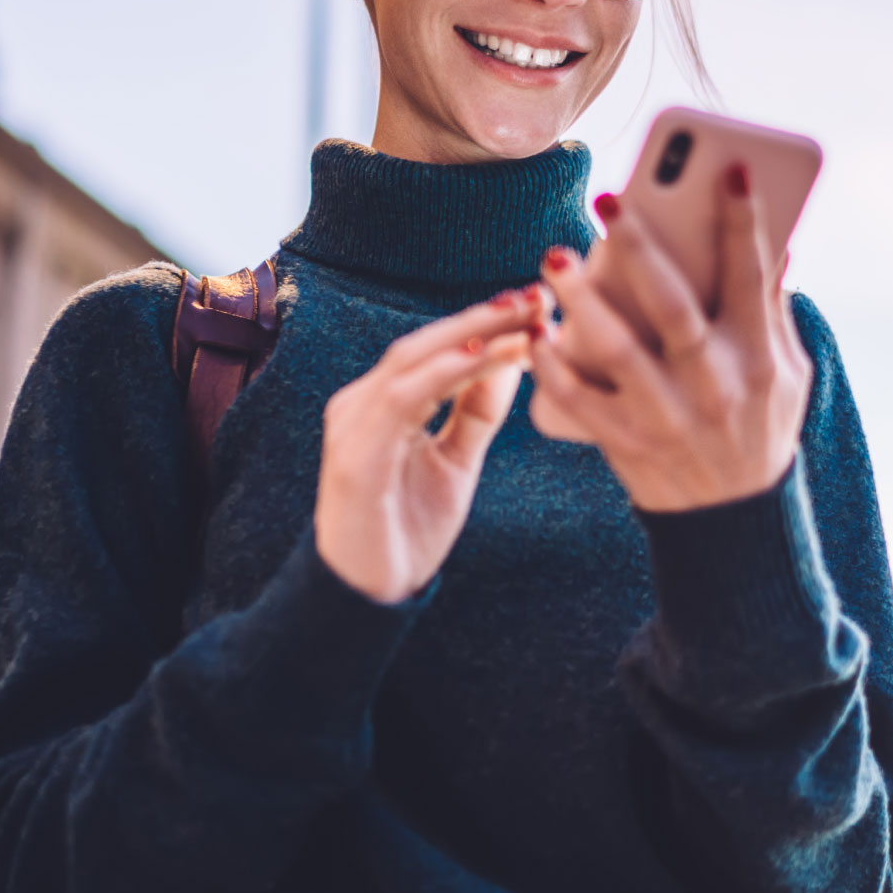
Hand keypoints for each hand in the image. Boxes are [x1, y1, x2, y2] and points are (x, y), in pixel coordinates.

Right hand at [314, 288, 544, 601]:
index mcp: (382, 403)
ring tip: (524, 319)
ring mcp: (353, 426)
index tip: (539, 305)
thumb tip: (513, 358)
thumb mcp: (455, 463)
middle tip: (538, 295)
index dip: (486, 323)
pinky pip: (404, 399)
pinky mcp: (355, 455)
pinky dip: (447, 373)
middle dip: (484, 316)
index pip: (437, 349)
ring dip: (473, 335)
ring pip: (415, 361)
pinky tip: (486, 357)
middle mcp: (361, 403)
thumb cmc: (406, 529)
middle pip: (426, 342)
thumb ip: (476, 412)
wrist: (368, 597)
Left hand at [530, 164, 810, 511]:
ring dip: (583, 300)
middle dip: (642, 249)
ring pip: (618, 350)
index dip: (743, 221)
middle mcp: (715, 385)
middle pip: (675, 307)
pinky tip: (535, 330)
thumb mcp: (789, 373)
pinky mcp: (626, 444)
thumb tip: (779, 244)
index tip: (729, 169)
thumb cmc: (762, 427)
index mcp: (759, 358)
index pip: (753, 277)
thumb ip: (774, 310)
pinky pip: (579, 401)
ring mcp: (667, 417)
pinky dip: (553, 366)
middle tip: (610, 199)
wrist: (734, 523)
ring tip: (555, 256)